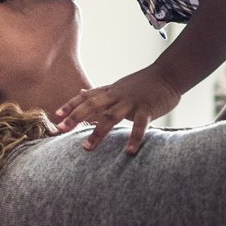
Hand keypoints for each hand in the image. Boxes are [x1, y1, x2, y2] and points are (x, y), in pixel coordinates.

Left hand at [53, 66, 181, 153]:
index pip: (86, 97)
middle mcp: (117, 95)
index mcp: (110, 91)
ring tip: (87, 148)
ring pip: (111, 116)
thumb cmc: (144, 83)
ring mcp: (132, 102)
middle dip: (75, 117)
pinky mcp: (147, 109)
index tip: (56, 116)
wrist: (169, 74)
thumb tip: (80, 92)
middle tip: (61, 130)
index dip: (70, 105)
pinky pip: (139, 125)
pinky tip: (128, 151)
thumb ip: (100, 92)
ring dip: (98, 132)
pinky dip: (134, 138)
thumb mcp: (118, 85)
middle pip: (92, 105)